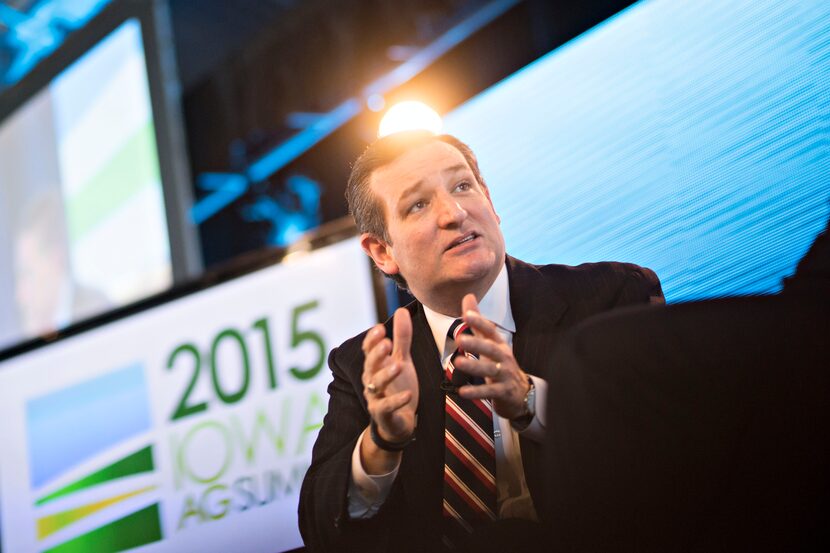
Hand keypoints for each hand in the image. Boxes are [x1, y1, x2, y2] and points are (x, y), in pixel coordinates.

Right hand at [361, 308, 418, 443]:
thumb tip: (401, 309)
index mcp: (375, 366)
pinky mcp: (383, 414)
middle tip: (386, 343)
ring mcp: (375, 398)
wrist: (398, 422)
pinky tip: (408, 394)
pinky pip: (387, 407)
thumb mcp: (402, 360)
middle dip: (377, 354)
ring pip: (376, 384)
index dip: (372, 340)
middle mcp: (371, 380)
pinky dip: (397, 400)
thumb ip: (402, 338)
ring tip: (399, 365)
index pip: (369, 350)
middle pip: (370, 365)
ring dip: (386, 374)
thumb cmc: (398, 387)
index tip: (380, 328)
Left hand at [454, 294, 530, 419]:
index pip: (490, 331)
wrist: (521, 393)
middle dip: (476, 343)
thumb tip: (468, 296)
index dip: (480, 323)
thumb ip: (478, 324)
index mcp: (499, 344)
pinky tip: (462, 392)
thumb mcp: (491, 343)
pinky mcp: (503, 392)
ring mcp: (505, 375)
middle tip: (460, 339)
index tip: (468, 314)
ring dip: (474, 366)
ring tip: (458, 363)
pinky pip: (489, 392)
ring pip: (490, 370)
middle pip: (490, 349)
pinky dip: (476, 392)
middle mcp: (504, 357)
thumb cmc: (501, 364)